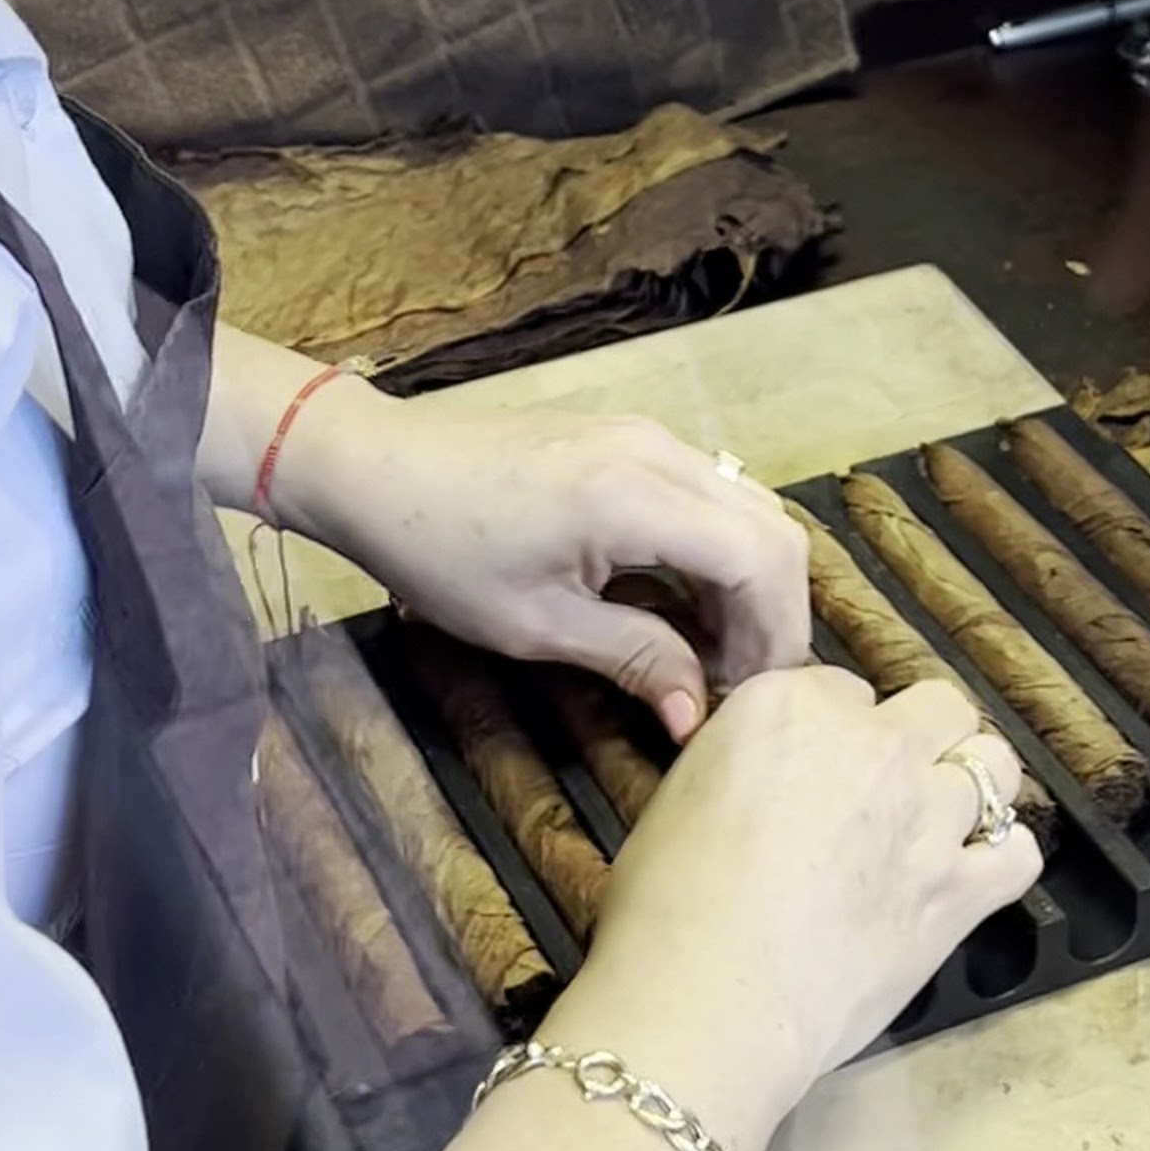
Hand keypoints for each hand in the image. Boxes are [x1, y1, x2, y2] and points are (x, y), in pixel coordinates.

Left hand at [281, 394, 808, 743]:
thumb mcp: (535, 624)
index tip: (750, 696)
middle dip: (774, 611)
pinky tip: (679, 602)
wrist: (374, 468)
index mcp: (633, 495)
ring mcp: (643, 434)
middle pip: (773, 526)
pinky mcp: (626, 436)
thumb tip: (697, 716)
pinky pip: (706, 490)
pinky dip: (715, 548)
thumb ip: (634, 659)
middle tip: (737, 683)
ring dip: (747, 581)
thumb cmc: (437, 549)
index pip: (762, 558)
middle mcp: (654, 450)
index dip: (775, 635)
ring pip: (745, 505)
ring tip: (709, 653)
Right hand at [420, 665, 1038, 1150]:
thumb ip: (747, 760)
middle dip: (918, 737)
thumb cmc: (665, 901)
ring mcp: (926, 812)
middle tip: (887, 787)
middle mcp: (872, 741)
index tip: (815, 770)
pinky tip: (968, 877)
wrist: (707, 996)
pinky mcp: (960, 888)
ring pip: (992, 764)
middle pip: (937, 704)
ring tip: (936, 823)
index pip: (843, 688)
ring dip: (968, 786)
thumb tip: (774, 781)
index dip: (834, 730)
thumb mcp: (685, 791)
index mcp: (791, 703)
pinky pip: (1018, 851)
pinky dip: (1000, 858)